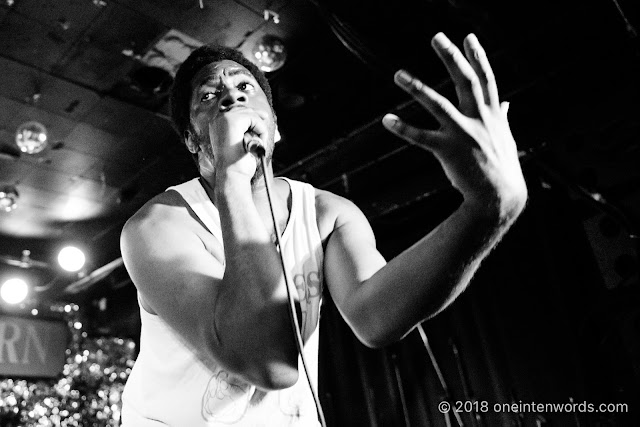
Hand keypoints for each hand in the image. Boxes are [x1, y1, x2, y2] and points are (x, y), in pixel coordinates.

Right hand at [208, 108, 268, 180]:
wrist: (232, 175)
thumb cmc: (238, 163)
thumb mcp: (241, 142)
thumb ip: (245, 128)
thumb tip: (260, 114)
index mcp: (217, 124)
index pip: (236, 110)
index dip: (251, 113)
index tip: (263, 117)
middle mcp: (218, 119)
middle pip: (243, 108)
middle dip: (257, 118)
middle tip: (264, 130)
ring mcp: (224, 118)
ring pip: (250, 113)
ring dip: (259, 128)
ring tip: (258, 144)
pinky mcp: (232, 121)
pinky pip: (254, 118)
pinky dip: (260, 130)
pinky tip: (257, 142)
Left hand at [382, 33, 526, 218]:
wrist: (500, 197)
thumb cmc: (502, 167)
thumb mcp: (506, 138)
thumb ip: (502, 118)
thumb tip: (506, 104)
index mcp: (492, 114)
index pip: (486, 79)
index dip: (477, 56)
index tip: (468, 37)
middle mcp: (480, 119)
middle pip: (465, 81)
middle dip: (451, 58)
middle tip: (436, 37)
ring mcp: (464, 134)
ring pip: (438, 104)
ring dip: (417, 87)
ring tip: (398, 74)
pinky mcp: (449, 151)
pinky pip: (422, 137)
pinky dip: (404, 128)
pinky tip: (387, 119)